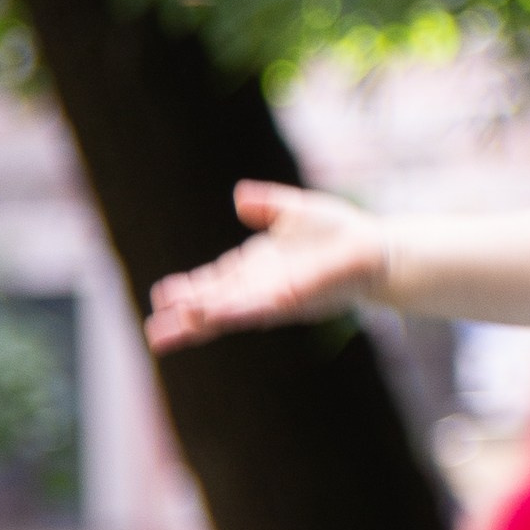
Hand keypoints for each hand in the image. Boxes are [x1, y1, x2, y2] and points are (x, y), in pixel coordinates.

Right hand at [145, 182, 390, 352]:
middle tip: (153, 331)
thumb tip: (240, 197)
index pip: (214, 281)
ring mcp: (277, 295)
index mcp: (255, 267)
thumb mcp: (294, 210)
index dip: (189, 289)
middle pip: (216, 304)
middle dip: (186, 317)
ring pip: (232, 311)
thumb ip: (267, 205)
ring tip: (173, 331)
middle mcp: (262, 286)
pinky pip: (262, 307)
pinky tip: (218, 316)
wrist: (376, 248)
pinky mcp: (297, 299)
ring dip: (205, 319)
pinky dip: (238, 311)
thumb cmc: (336, 231)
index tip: (161, 296)